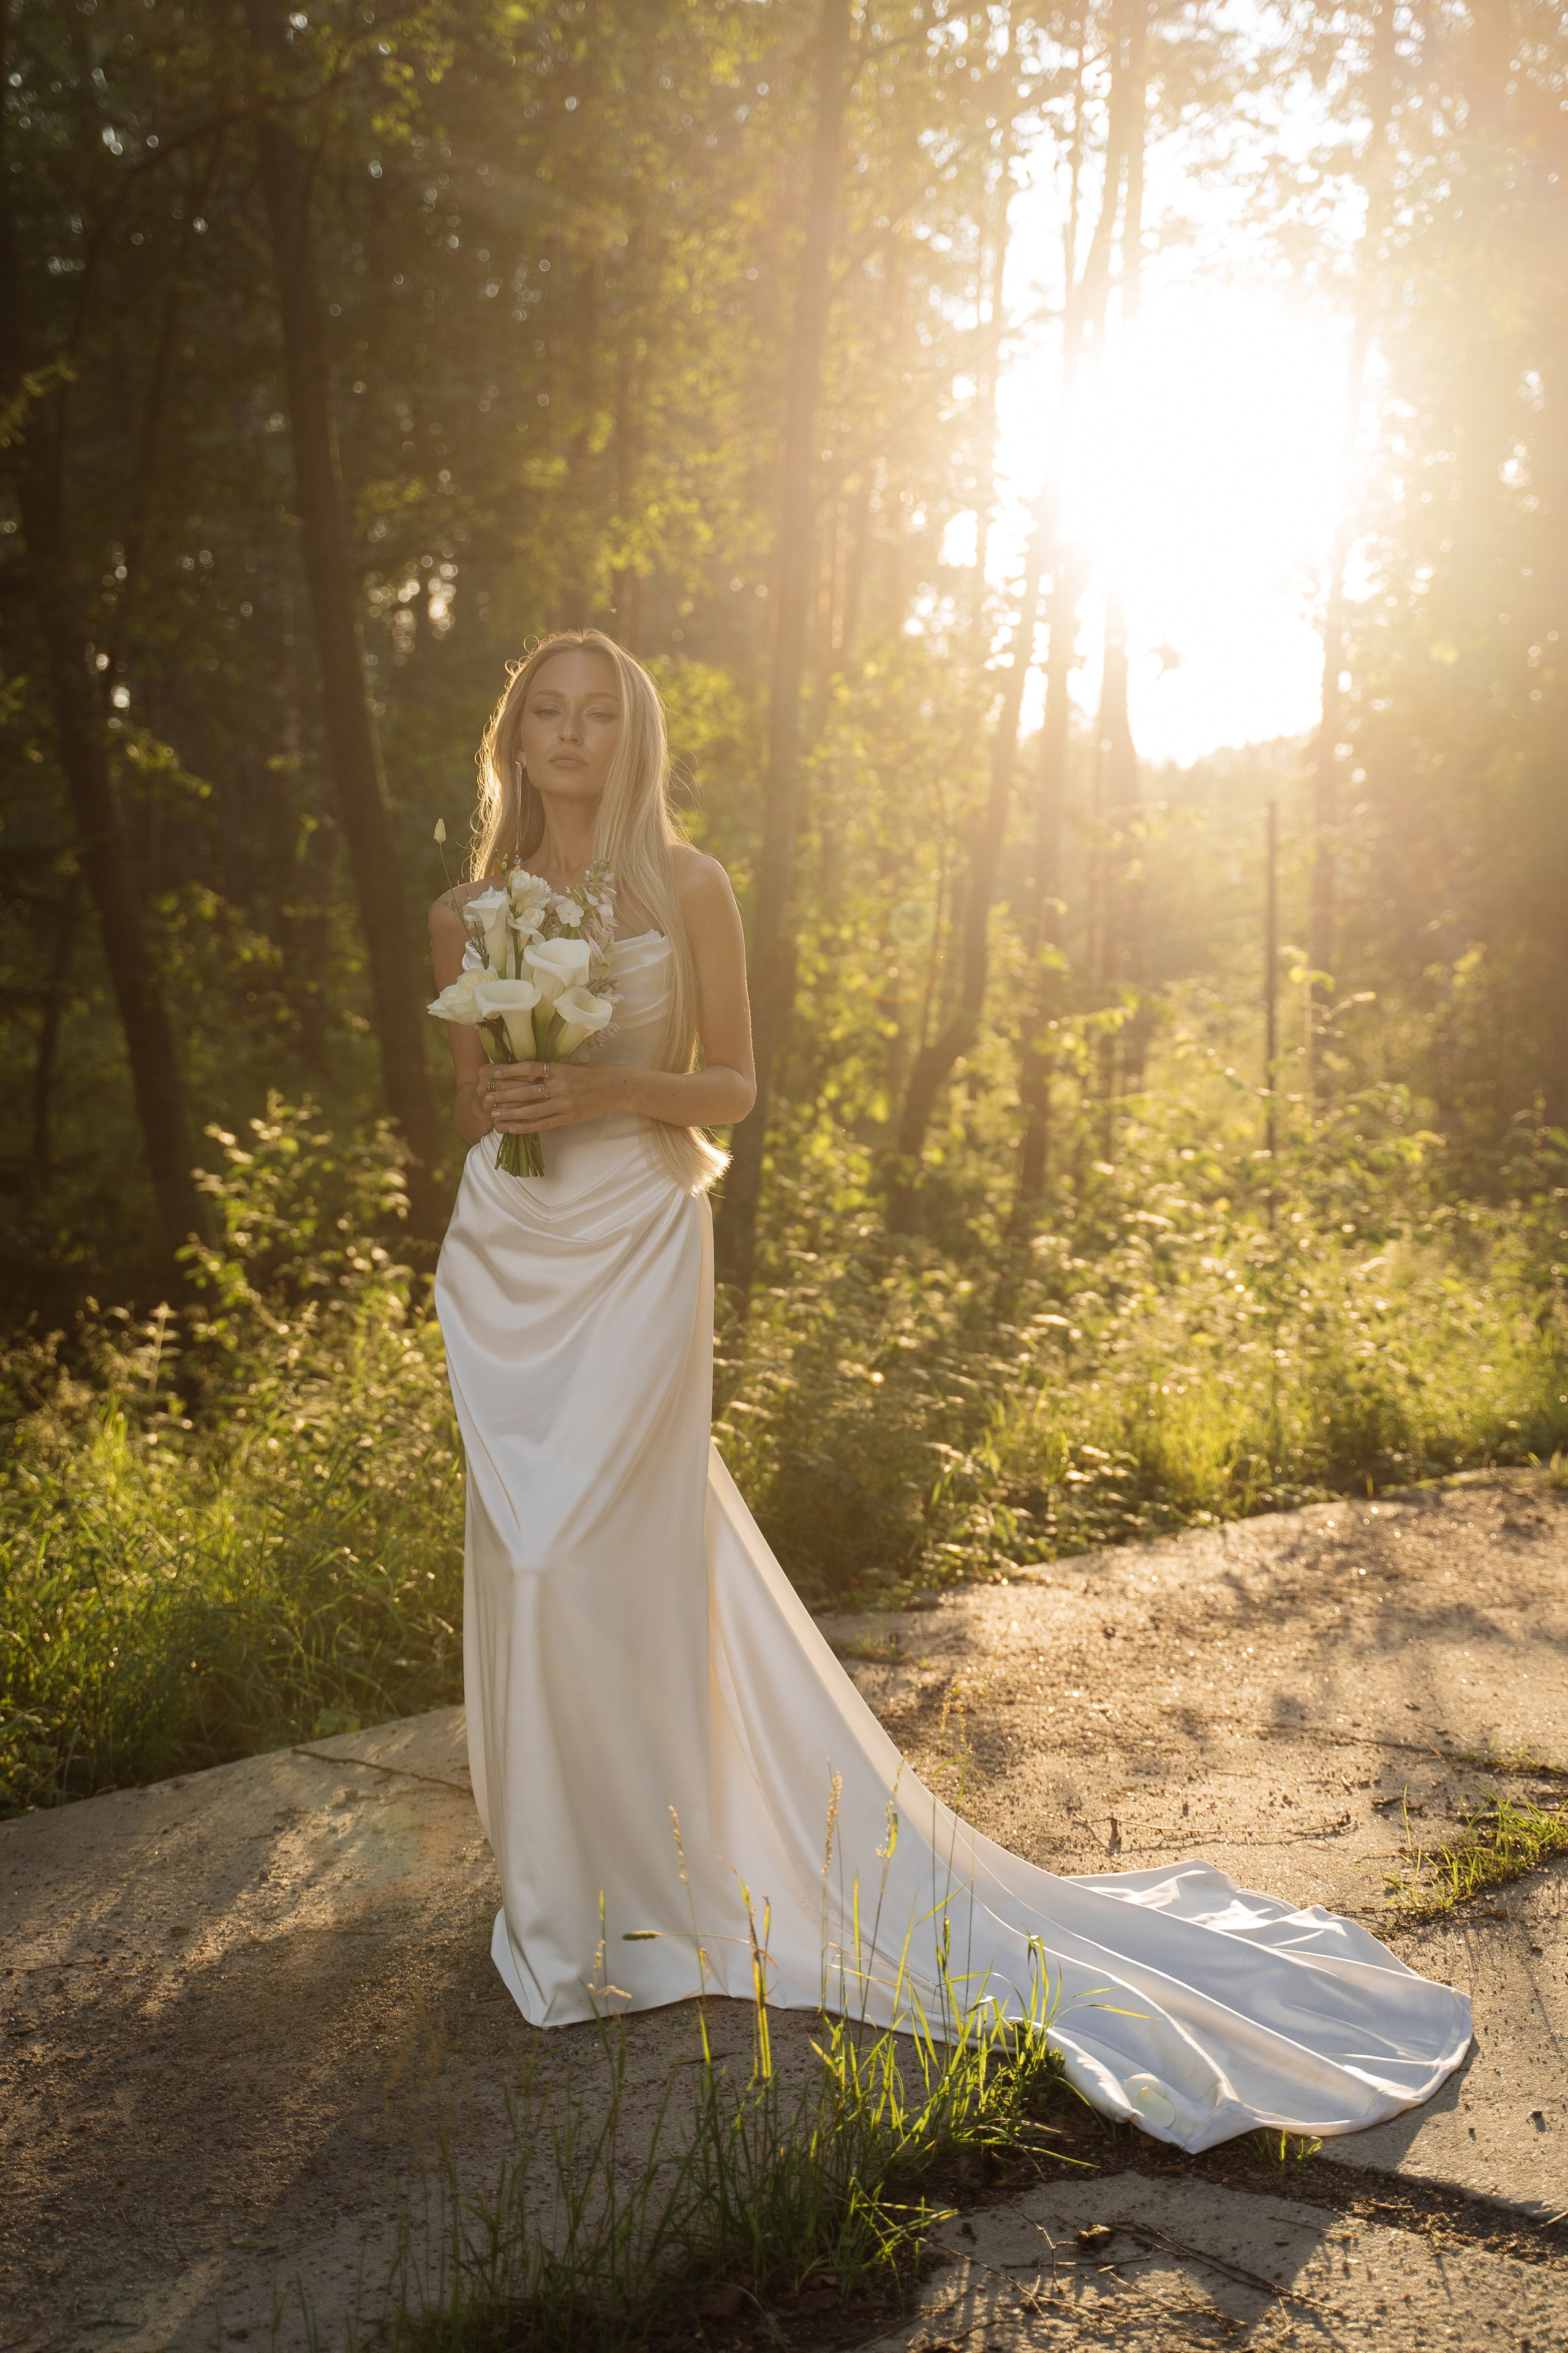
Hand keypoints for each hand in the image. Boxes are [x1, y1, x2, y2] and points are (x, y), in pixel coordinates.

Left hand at [479, 1058, 627, 1134]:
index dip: (510, 1071)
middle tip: (486, 1098)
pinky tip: (511, 1129)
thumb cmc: (596, 1073)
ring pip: (531, 1111)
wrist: (618, 1087)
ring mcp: (564, 1104)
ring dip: (510, 1114)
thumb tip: (530, 1071)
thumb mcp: (573, 1065)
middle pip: (526, 1091)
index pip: (530, 1068)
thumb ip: (553, 1069)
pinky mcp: (569, 1118)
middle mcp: (560, 1086)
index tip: (494, 1073)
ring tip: (494, 1116)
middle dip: (504, 1095)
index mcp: (560, 1069)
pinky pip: (543, 1125)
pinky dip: (525, 1127)